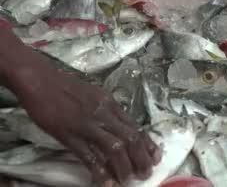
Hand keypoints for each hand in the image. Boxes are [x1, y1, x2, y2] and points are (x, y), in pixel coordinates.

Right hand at [12, 55, 159, 185]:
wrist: (40, 79)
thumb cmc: (65, 86)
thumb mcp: (95, 95)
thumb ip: (107, 110)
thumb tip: (118, 125)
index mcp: (111, 104)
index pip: (135, 126)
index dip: (148, 144)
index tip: (156, 157)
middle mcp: (104, 114)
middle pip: (131, 138)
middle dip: (141, 158)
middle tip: (146, 173)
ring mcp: (87, 125)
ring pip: (115, 148)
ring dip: (124, 166)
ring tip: (128, 180)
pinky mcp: (69, 135)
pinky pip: (88, 156)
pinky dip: (99, 171)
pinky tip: (105, 182)